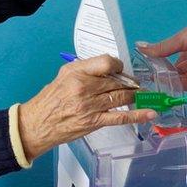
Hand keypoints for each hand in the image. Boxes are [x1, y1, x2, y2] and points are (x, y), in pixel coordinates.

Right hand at [18, 55, 156, 160]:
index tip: (121, 70)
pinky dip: (137, 115)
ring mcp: (90, 106)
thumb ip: (85, 69)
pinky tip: (150, 113)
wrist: (37, 125)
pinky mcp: (94, 122)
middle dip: (130, 83)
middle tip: (136, 84)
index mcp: (76, 73)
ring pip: (121, 97)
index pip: (107, 62)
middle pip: (117, 81)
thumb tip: (108, 68)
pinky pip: (120, 117)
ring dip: (136, 96)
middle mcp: (83, 87)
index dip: (118, 66)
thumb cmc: (50, 100)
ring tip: (142, 95)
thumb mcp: (63, 76)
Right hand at [137, 10, 186, 90]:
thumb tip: (140, 46)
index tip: (150, 71)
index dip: (163, 67)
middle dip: (168, 76)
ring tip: (162, 83)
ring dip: (176, 82)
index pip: (174, 62)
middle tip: (154, 80)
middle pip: (180, 73)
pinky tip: (175, 84)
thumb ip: (162, 48)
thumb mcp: (181, 39)